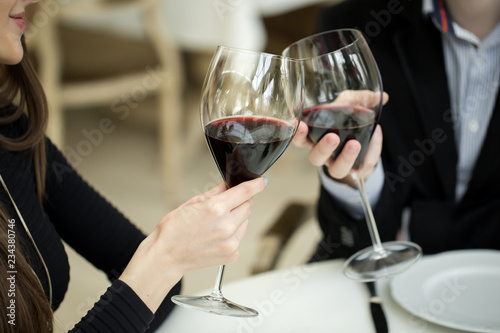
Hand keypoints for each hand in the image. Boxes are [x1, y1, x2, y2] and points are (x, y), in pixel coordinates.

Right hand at [119, 177, 266, 311]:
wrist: (166, 256)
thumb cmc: (173, 230)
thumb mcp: (192, 202)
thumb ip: (215, 192)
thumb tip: (228, 185)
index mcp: (216, 209)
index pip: (245, 192)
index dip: (255, 184)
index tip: (261, 182)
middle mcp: (227, 226)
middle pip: (247, 206)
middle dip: (239, 202)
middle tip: (222, 205)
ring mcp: (231, 242)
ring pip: (245, 221)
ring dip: (236, 218)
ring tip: (215, 223)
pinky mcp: (232, 254)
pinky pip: (239, 236)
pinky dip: (232, 233)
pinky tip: (215, 235)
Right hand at [293, 91, 387, 186]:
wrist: (362, 147)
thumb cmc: (346, 124)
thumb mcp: (348, 106)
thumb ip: (358, 99)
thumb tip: (381, 96)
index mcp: (315, 138)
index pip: (300, 140)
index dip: (297, 135)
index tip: (299, 124)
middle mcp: (324, 154)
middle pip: (315, 158)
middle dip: (323, 149)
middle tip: (332, 137)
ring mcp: (340, 164)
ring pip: (337, 169)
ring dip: (345, 158)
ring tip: (354, 144)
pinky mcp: (358, 169)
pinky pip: (364, 164)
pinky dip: (372, 149)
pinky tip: (376, 134)